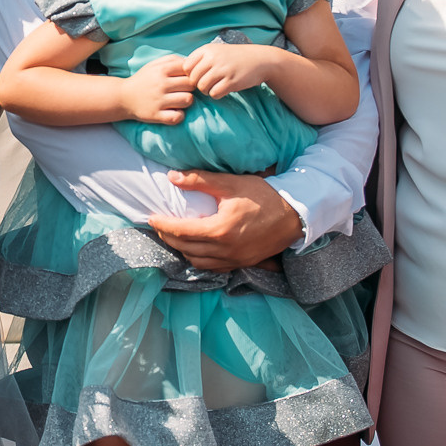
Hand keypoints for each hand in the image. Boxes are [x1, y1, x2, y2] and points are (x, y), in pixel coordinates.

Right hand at [120, 54, 198, 124]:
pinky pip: (177, 117)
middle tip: (182, 90)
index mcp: (161, 70)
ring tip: (178, 101)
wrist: (123, 97)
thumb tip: (192, 62)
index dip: (190, 75)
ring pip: (187, 100)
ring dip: (186, 101)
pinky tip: (174, 112)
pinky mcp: (155, 115)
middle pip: (191, 85)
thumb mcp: (154, 64)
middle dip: (189, 88)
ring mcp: (158, 100)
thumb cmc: (144, 79)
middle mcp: (160, 84)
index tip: (185, 79)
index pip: (189, 70)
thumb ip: (173, 60)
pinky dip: (179, 116)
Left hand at [147, 169, 298, 271]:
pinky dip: (200, 260)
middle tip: (159, 227)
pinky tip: (196, 250)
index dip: (162, 225)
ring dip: (183, 251)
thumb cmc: (264, 195)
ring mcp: (235, 260)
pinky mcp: (243, 263)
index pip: (181, 231)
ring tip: (175, 237)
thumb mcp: (230, 183)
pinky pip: (214, 268)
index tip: (150, 218)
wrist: (295, 214)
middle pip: (186, 249)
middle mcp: (225, 250)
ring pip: (198, 262)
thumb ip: (199, 180)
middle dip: (168, 238)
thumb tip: (172, 177)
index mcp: (219, 231)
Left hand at [182, 40, 274, 98]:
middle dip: (198, 85)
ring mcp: (222, 70)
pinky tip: (223, 90)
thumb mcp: (216, 51)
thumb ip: (200, 59)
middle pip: (192, 79)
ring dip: (207, 90)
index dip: (190, 75)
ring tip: (216, 86)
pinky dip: (217, 94)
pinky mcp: (231, 81)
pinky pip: (214, 93)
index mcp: (207, 49)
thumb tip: (182, 74)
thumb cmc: (235, 57)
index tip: (199, 77)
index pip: (186, 67)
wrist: (261, 60)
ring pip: (202, 87)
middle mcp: (213, 58)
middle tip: (208, 84)